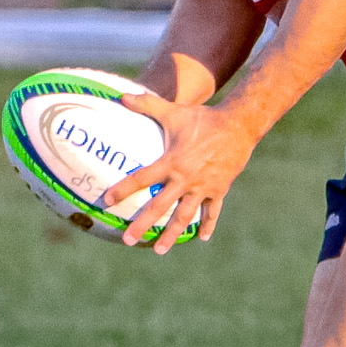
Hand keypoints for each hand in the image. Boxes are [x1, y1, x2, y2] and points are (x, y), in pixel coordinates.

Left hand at [103, 94, 257, 253]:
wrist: (239, 126)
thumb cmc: (203, 118)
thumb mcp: (174, 112)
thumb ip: (147, 105)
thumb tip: (121, 96)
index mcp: (172, 162)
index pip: (142, 178)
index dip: (123, 190)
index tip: (107, 201)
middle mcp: (185, 179)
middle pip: (159, 207)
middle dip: (142, 225)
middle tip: (127, 240)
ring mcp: (203, 187)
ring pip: (184, 216)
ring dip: (171, 234)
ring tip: (159, 250)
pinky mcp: (219, 190)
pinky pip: (212, 212)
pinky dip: (208, 225)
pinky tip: (202, 238)